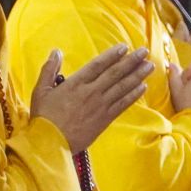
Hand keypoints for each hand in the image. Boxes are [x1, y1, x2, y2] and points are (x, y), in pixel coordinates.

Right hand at [31, 44, 153, 152]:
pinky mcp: (105, 119)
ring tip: (150, 66)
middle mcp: (91, 92)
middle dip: (131, 61)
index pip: (98, 64)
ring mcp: (100, 106)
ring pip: (122, 87)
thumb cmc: (43, 117)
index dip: (113, 55)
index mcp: (75, 83)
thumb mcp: (40, 90)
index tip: (125, 47)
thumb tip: (56, 51)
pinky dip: (134, 95)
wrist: (50, 143)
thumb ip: (49, 69)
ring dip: (138, 75)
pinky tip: (143, 87)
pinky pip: (123, 104)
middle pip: (115, 73)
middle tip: (145, 51)